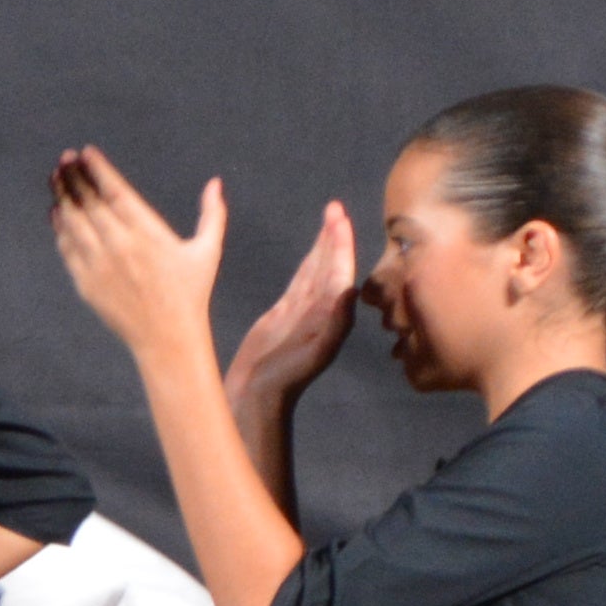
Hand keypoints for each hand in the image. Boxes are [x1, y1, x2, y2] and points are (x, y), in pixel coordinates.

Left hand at [49, 148, 231, 372]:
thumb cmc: (190, 293)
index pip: (115, 192)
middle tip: (64, 158)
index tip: (86, 153)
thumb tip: (216, 183)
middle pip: (89, 203)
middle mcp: (120, 245)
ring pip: (73, 223)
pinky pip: (67, 249)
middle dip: (74, 177)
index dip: (98, 169)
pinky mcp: (86, 283)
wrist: (167, 337)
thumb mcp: (207, 251)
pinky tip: (56, 212)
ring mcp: (99, 265)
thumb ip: (212, 214)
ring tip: (56, 177)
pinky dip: (60, 228)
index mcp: (148, 232)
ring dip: (62, 197)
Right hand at [227, 197, 361, 419]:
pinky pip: (300, 281)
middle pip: (330, 264)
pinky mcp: (284, 314)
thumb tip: (347, 292)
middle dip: (334, 236)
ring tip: (328, 218)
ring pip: (316, 269)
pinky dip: (307, 262)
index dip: (340, 243)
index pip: (338, 270)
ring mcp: (303, 311)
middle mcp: (321, 310)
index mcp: (331, 316)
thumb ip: (333, 324)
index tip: (338, 217)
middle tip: (334, 208)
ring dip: (323, 244)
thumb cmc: (285, 380)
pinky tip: (310, 252)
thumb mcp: (312, 353)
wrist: (258, 397)